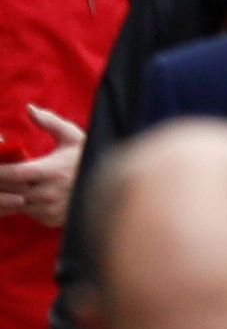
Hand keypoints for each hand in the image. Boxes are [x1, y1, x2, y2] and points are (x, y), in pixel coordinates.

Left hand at [0, 106, 85, 227]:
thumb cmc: (87, 158)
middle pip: (8, 192)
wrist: (113, 188)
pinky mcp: (50, 220)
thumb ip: (49, 122)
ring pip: (13, 205)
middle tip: (0, 173)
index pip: (12, 174)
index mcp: (52, 171)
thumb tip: (29, 108)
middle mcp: (49, 193)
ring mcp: (49, 209)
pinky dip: (17, 205)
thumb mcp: (73, 137)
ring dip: (5, 196)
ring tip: (5, 184)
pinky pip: (25, 214)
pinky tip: (18, 194)